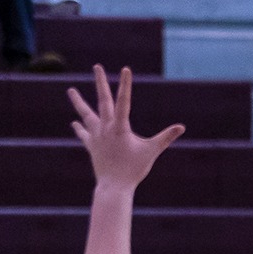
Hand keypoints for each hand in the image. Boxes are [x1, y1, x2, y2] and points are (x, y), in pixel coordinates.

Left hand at [68, 65, 186, 190]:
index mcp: (120, 127)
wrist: (114, 186)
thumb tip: (181, 127)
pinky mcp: (92, 146)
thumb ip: (166, 137)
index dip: (125, 84)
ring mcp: (96, 136)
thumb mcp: (152, 151)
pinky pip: (84, 134)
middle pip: (102, 101)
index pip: (124, 101)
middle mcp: (105, 128)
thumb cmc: (134, 169)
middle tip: (97, 66)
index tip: (125, 69)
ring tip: (70, 90)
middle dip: (100, 82)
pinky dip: (80, 128)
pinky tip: (74, 123)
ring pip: (86, 115)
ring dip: (78, 102)